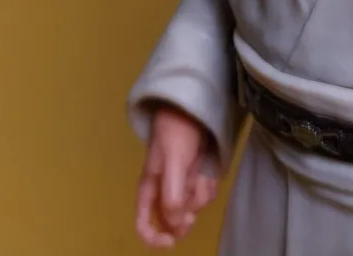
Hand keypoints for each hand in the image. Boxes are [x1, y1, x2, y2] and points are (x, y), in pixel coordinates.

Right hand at [135, 105, 219, 247]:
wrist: (192, 110)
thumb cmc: (177, 132)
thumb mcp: (173, 162)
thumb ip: (171, 193)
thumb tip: (174, 224)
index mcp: (149, 189)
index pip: (143, 224)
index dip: (154, 238)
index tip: (171, 241)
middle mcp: (163, 191)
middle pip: (173, 221)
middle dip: (187, 210)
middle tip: (195, 190)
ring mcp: (181, 186)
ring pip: (192, 208)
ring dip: (200, 192)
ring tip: (201, 170)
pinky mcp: (195, 179)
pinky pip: (205, 195)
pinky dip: (209, 185)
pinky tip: (208, 170)